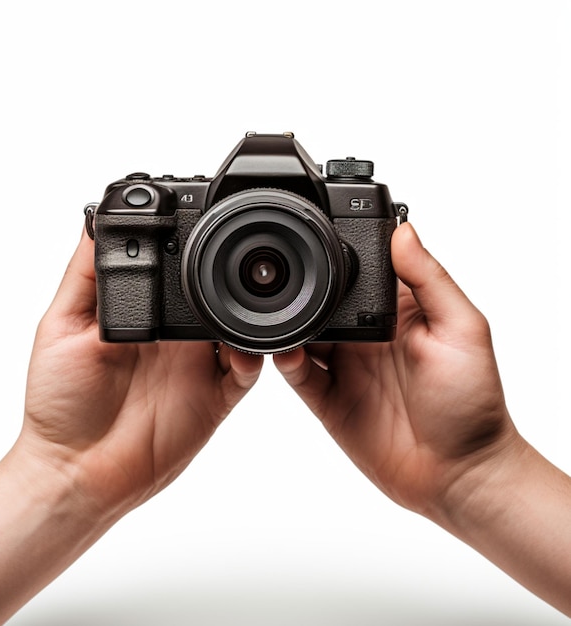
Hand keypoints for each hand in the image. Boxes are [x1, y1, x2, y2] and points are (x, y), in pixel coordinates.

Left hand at [20, 231, 263, 516]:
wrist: (76, 469)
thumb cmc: (61, 401)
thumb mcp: (61, 326)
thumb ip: (85, 276)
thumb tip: (94, 218)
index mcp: (146, 313)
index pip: (182, 271)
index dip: (196, 250)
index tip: (205, 225)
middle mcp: (176, 337)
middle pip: (218, 295)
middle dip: (234, 276)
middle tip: (242, 259)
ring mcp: (197, 368)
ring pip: (240, 330)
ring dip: (250, 315)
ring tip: (252, 300)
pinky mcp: (213, 399)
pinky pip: (246, 374)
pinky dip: (253, 358)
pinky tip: (242, 350)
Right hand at [273, 222, 517, 514]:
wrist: (459, 475)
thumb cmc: (472, 403)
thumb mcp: (462, 330)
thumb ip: (430, 279)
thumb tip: (404, 230)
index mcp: (398, 312)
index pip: (358, 273)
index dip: (337, 256)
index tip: (315, 237)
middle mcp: (366, 337)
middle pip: (322, 302)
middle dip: (300, 290)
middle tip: (282, 276)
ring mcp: (346, 369)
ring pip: (303, 337)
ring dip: (287, 326)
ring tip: (274, 313)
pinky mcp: (330, 400)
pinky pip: (300, 375)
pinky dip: (286, 362)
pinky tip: (285, 352)